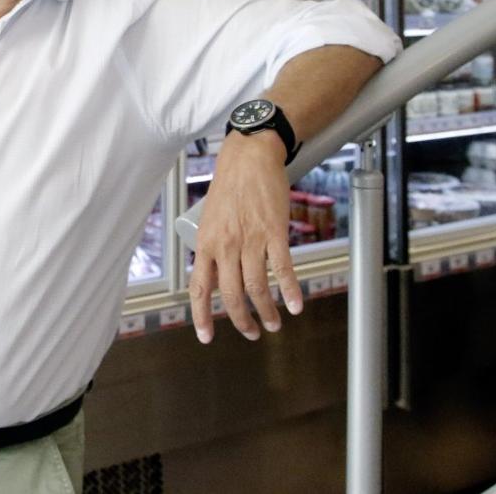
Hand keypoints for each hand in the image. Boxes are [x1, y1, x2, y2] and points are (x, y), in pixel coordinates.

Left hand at [188, 130, 302, 342]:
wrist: (249, 158)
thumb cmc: (230, 186)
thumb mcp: (211, 220)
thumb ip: (213, 247)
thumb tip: (218, 276)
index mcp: (205, 243)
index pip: (199, 288)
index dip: (202, 316)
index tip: (206, 337)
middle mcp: (225, 245)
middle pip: (232, 295)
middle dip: (241, 321)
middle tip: (251, 332)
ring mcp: (250, 239)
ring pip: (257, 288)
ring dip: (267, 311)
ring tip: (274, 323)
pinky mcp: (274, 232)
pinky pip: (283, 269)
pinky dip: (290, 291)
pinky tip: (295, 306)